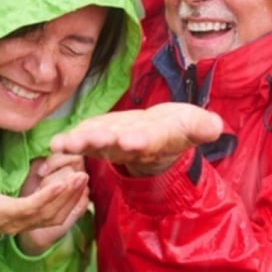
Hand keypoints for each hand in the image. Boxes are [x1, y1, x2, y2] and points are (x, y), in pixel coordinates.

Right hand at [0, 153, 88, 244]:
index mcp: (2, 214)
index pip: (29, 207)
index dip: (46, 197)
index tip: (63, 182)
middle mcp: (17, 223)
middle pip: (48, 213)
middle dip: (66, 196)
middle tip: (81, 175)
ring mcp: (26, 226)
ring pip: (54, 217)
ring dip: (71, 200)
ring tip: (83, 179)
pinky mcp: (32, 223)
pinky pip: (55, 218)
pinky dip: (69, 206)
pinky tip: (78, 190)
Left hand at [49, 102, 223, 175]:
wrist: (160, 137)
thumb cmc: (178, 129)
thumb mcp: (195, 125)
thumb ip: (203, 126)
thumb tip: (217, 126)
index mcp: (154, 140)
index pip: (148, 141)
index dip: (140, 141)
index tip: (132, 140)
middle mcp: (130, 145)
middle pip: (115, 144)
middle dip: (102, 142)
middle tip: (88, 141)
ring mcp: (112, 143)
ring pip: (95, 143)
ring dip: (78, 143)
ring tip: (62, 144)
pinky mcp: (98, 135)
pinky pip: (82, 138)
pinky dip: (69, 141)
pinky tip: (54, 143)